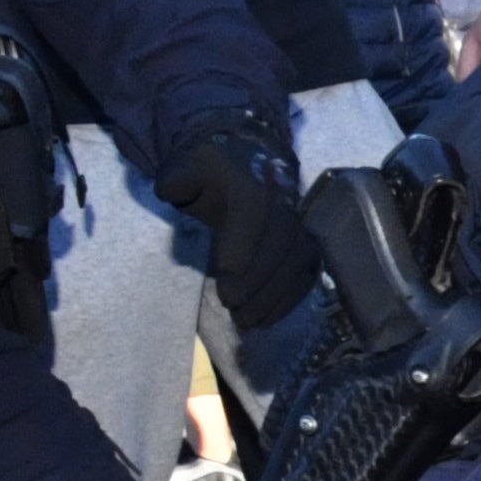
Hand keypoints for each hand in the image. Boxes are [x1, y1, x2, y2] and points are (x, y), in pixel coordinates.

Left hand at [164, 121, 319, 329]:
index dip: (243, 241)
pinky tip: (266, 318)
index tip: (224, 272)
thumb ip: (175, 180)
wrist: (242, 161)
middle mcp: (282, 196)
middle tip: (231, 303)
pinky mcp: (306, 242)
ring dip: (275, 293)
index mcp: (249, 176)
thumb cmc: (205, 175)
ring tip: (246, 319)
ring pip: (300, 257)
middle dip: (259, 275)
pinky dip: (289, 298)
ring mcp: (299, 220)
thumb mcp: (182, 168)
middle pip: (282, 236)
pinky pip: (307, 271)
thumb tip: (173, 192)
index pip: (253, 207)